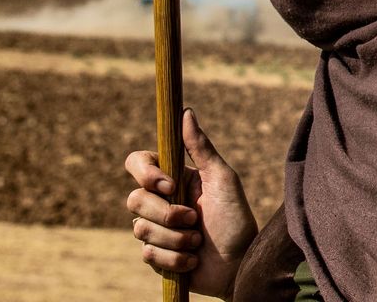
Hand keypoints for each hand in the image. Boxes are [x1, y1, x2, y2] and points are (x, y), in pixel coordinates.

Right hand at [125, 107, 259, 297]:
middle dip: (167, 213)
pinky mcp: (157, 255)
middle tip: (194, 219)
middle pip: (134, 199)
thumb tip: (185, 111)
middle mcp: (161, 201)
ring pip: (140, 228)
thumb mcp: (223, 179)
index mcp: (174, 178)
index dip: (146, 174)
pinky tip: (193, 259)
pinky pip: (148, 254)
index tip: (170, 185)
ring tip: (198, 242)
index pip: (137, 163)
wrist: (242, 264)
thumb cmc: (237, 219)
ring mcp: (157, 230)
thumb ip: (201, 148)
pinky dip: (175, 258)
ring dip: (176, 238)